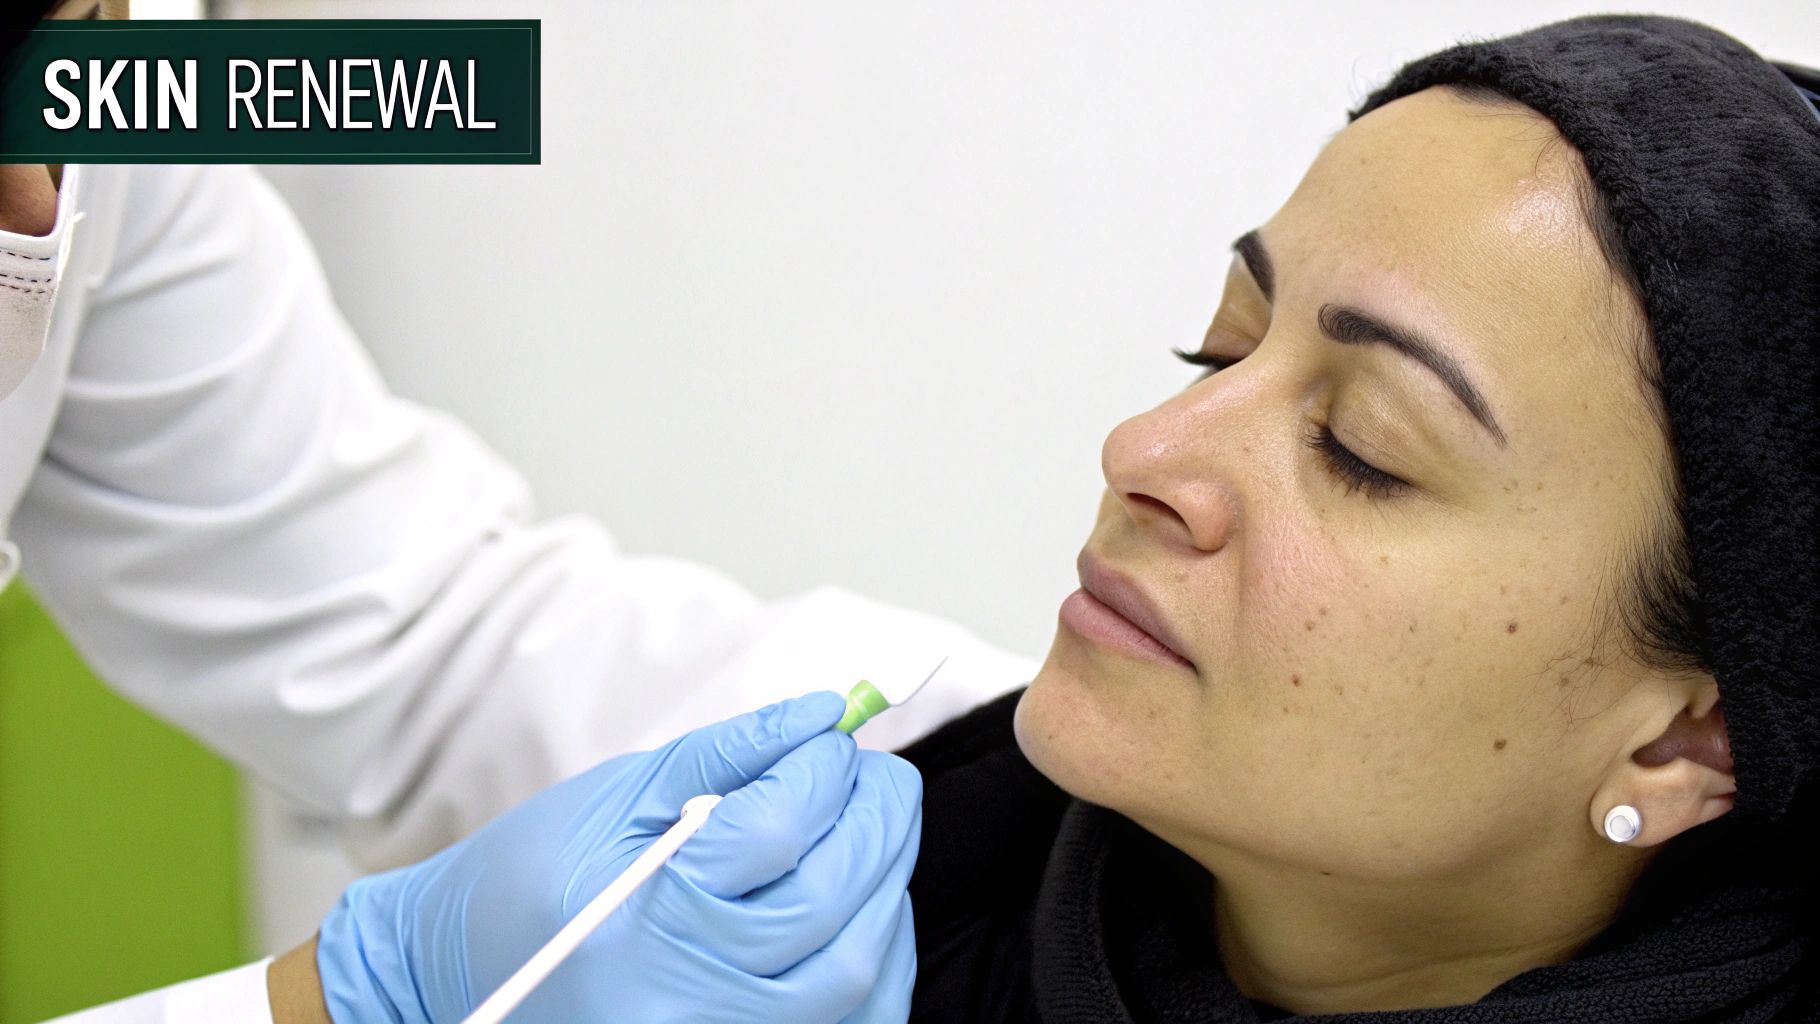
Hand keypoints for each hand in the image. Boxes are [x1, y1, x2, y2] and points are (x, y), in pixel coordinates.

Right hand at [314, 690, 923, 1022]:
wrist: (459, 979)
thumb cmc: (530, 879)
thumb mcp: (616, 794)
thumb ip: (726, 752)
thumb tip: (819, 714)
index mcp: (636, 910)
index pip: (776, 828)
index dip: (826, 770)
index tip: (835, 738)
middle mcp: (676, 996)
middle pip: (828, 902)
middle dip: (877, 821)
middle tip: (880, 777)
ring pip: (854, 971)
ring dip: (887, 887)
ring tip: (876, 832)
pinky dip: (880, 960)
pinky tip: (867, 907)